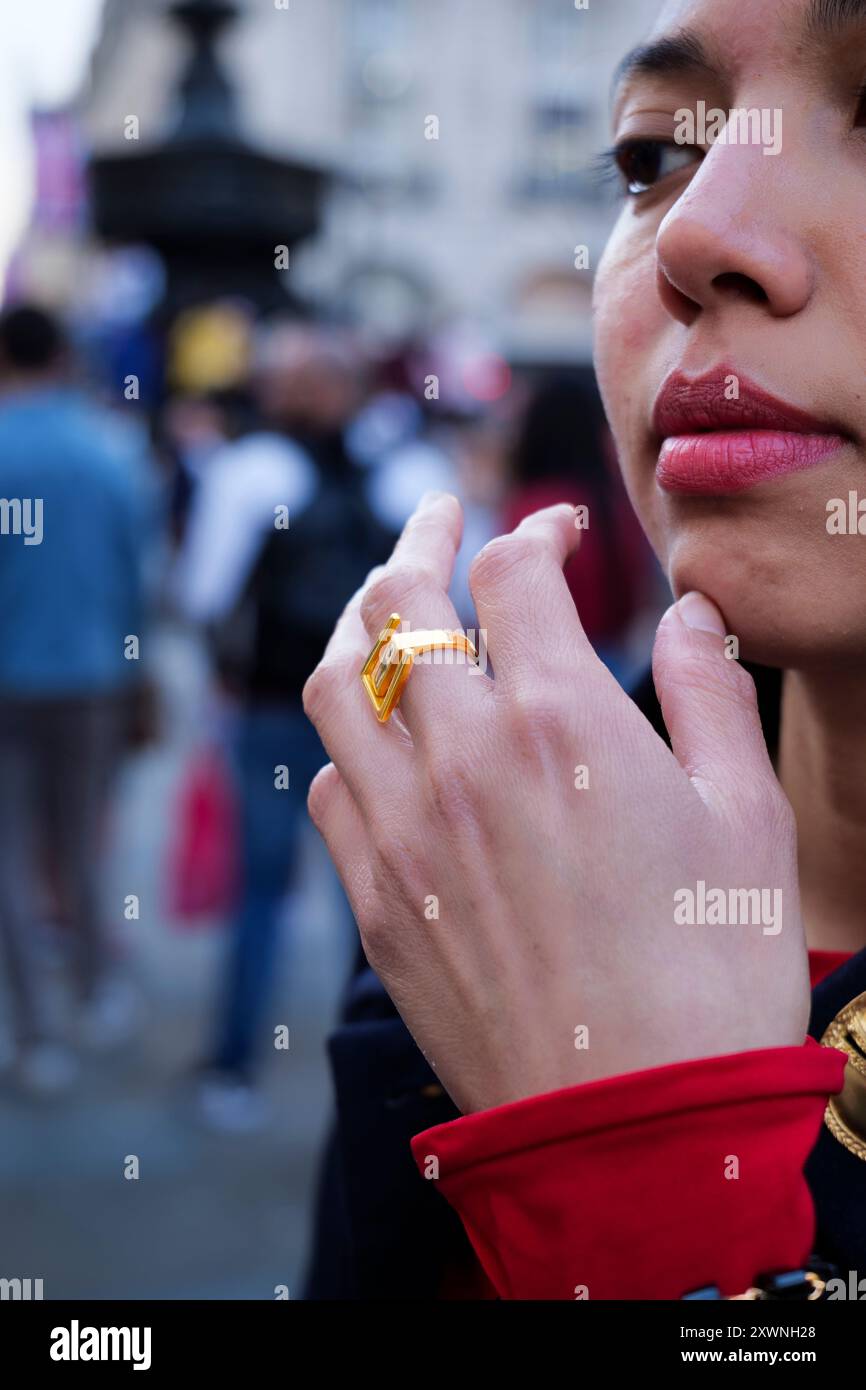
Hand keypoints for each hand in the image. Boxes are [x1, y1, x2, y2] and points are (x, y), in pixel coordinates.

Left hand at [303, 493, 809, 1114]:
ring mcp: (402, 828)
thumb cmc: (713, 971)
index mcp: (560, 719)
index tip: (557, 534)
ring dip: (355, 624)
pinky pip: (328, 785)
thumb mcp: (745, 816)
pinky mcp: (374, 898)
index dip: (534, 532)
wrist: (634, 1125)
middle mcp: (461, 756)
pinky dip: (347, 741)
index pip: (512, 573)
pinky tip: (380, 744)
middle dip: (421, 536)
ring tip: (382, 607)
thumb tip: (689, 613)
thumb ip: (710, 692)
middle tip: (442, 515)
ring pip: (334, 682)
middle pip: (399, 600)